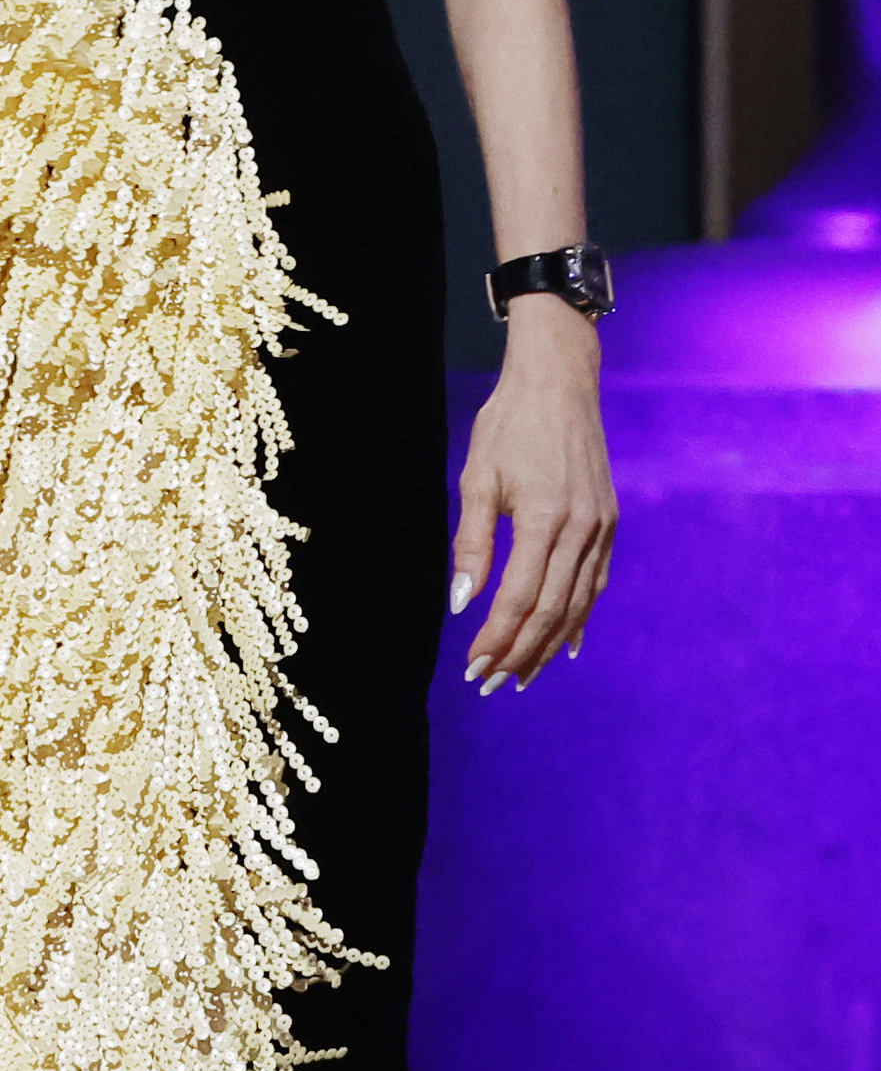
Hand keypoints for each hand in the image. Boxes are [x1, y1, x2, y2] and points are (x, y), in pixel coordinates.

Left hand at [450, 299, 610, 690]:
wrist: (559, 385)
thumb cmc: (508, 427)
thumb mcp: (477, 480)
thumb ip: (471, 543)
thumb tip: (461, 600)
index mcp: (546, 519)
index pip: (519, 598)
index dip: (496, 637)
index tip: (473, 667)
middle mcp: (583, 529)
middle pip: (553, 611)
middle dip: (521, 653)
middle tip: (492, 684)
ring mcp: (603, 528)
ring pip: (577, 603)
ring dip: (549, 644)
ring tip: (522, 676)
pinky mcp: (609, 523)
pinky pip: (595, 582)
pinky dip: (580, 617)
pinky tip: (565, 644)